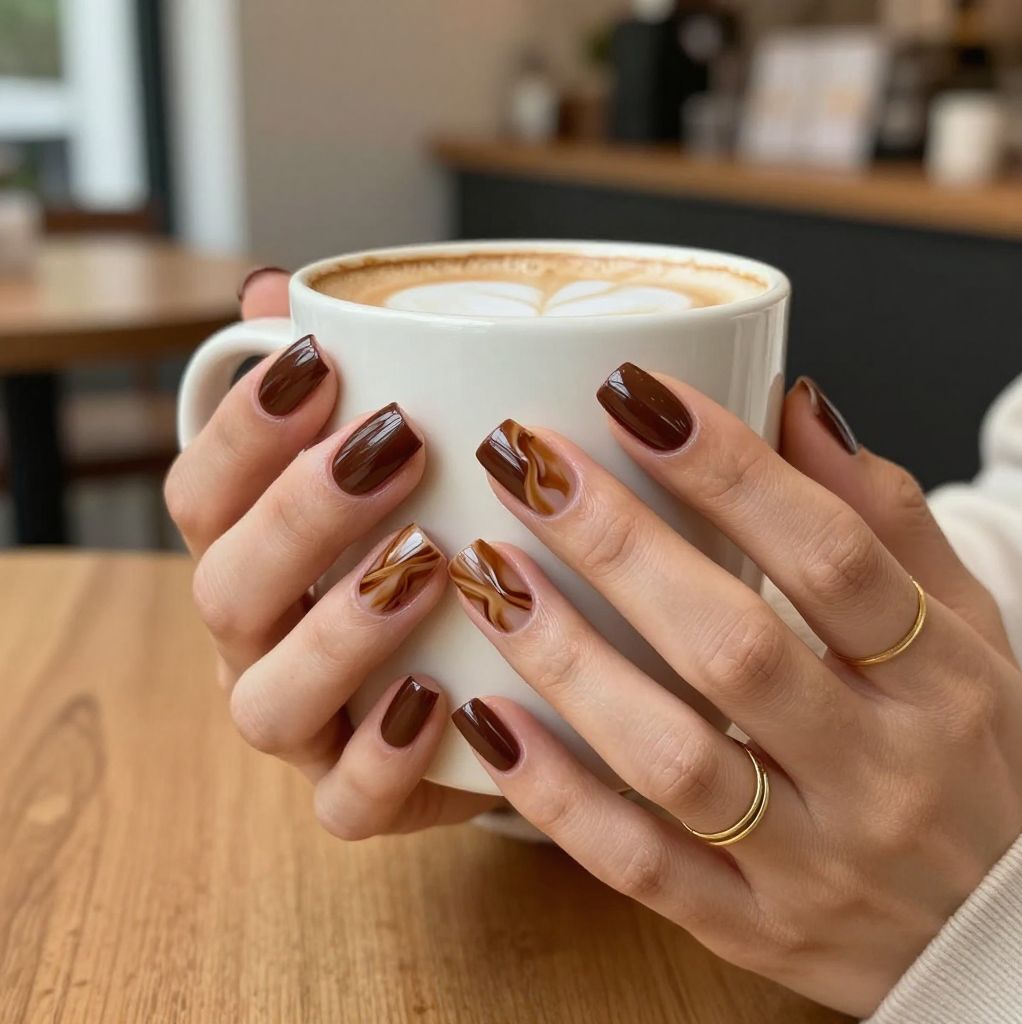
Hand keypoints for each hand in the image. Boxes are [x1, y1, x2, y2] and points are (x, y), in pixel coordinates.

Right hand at [165, 268, 494, 837]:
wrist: (481, 677)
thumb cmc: (428, 545)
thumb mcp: (396, 459)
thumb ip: (344, 381)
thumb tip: (279, 289)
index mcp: (251, 552)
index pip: (205, 491)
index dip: (246, 427)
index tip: (322, 359)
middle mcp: (258, 640)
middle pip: (226, 587)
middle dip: (300, 513)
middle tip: (395, 446)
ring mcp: (302, 726)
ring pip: (269, 701)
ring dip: (338, 630)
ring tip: (424, 564)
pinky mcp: (358, 796)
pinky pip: (342, 803)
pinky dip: (383, 758)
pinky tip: (438, 699)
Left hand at [448, 364, 1021, 1016]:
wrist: (992, 937)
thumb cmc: (967, 755)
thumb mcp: (967, 631)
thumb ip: (887, 520)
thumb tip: (794, 403)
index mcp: (938, 682)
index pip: (832, 554)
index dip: (729, 467)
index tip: (632, 393)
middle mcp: (876, 774)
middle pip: (733, 645)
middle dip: (618, 541)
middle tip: (526, 457)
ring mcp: (807, 864)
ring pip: (670, 756)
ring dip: (565, 656)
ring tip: (484, 569)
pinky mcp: (744, 926)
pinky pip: (635, 864)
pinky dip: (553, 794)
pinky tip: (483, 715)